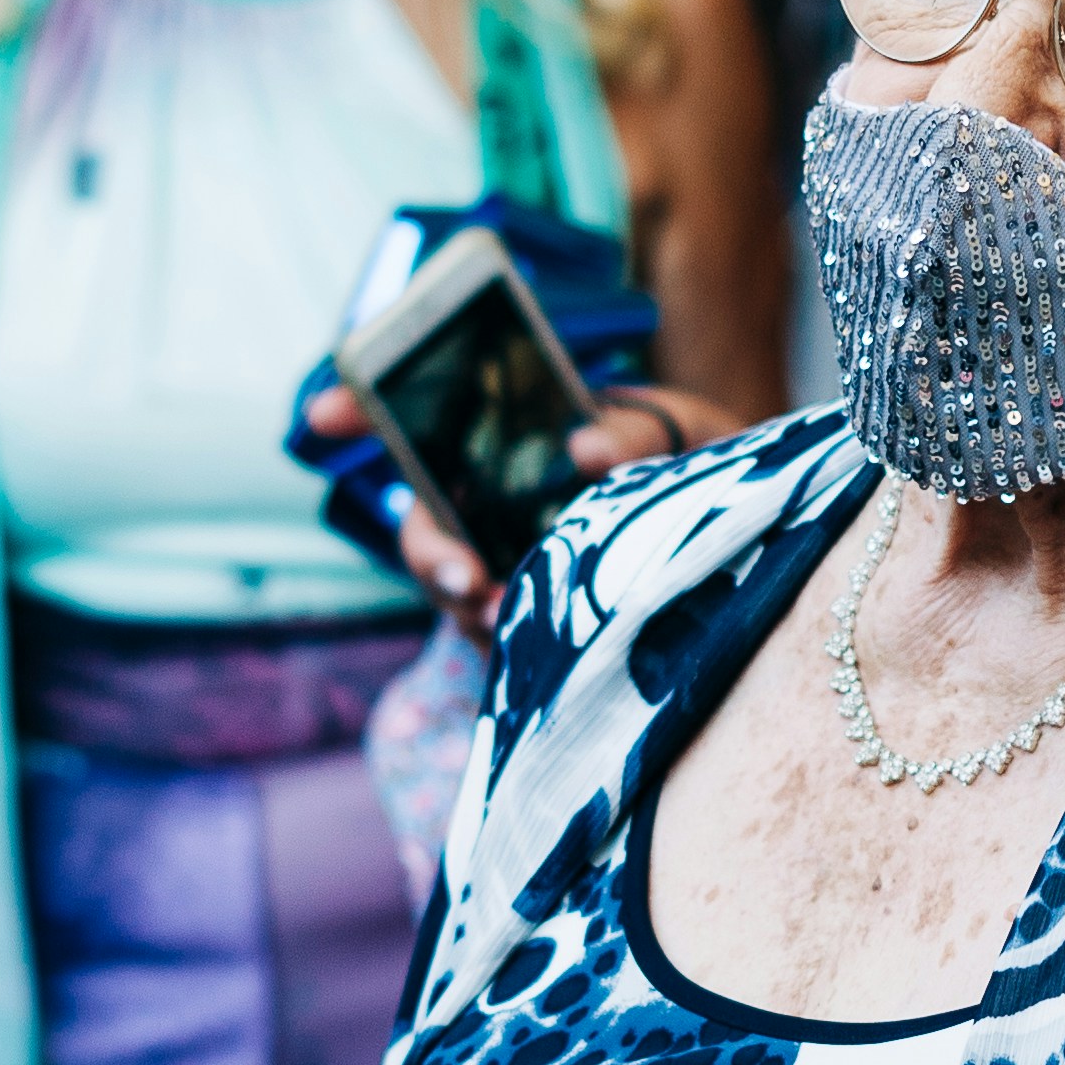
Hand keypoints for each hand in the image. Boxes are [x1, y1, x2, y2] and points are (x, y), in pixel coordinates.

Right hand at [298, 378, 734, 630]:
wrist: (743, 530)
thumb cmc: (697, 461)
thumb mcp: (682, 429)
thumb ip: (638, 433)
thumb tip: (586, 453)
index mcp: (510, 433)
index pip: (417, 416)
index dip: (360, 409)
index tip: (320, 414)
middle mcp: (489, 499)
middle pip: (423, 526)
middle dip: (432, 556)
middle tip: (472, 582)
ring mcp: (504, 561)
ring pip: (454, 591)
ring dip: (474, 612)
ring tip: (521, 623)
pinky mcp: (530, 618)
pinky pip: (499, 642)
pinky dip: (513, 650)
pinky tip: (551, 655)